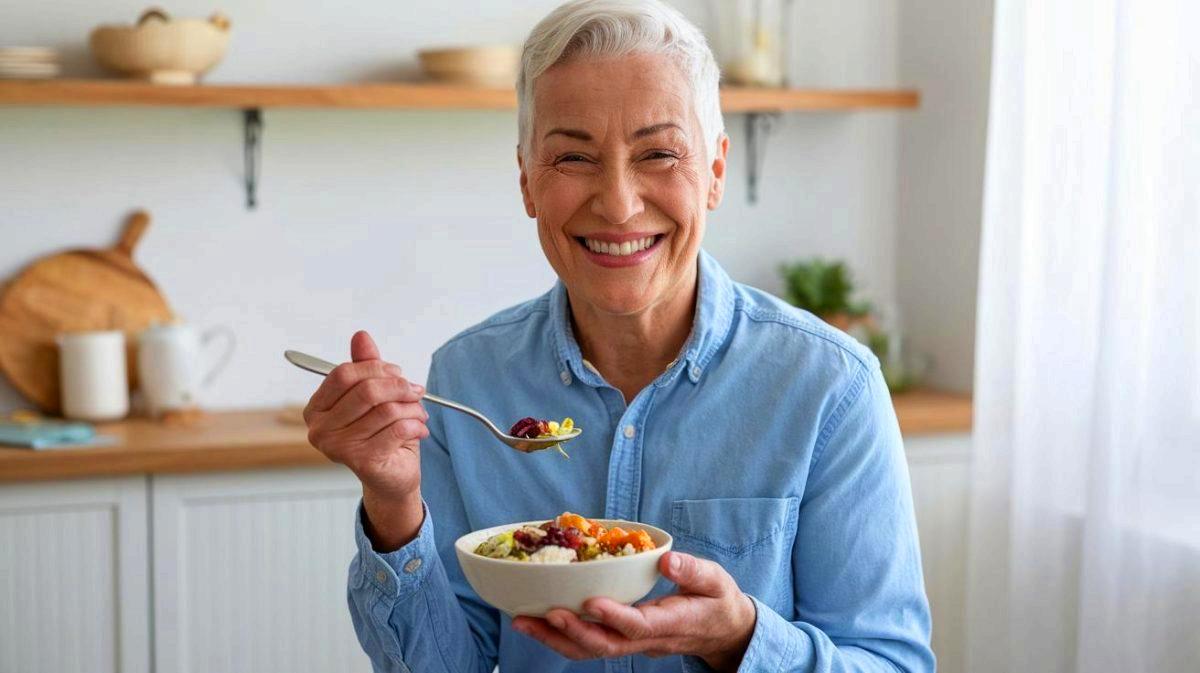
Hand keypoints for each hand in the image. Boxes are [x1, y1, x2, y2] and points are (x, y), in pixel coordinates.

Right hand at [302, 330, 428, 548]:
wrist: (391, 477)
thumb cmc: (380, 434)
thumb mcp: (374, 395)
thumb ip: (365, 366)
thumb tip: (361, 336)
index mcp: (316, 409)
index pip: (344, 374)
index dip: (376, 368)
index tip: (397, 373)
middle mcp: (320, 429)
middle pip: (366, 390)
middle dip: (399, 386)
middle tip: (416, 391)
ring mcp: (338, 447)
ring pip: (386, 410)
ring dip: (412, 408)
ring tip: (419, 414)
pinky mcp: (362, 461)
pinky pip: (398, 429)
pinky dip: (416, 425)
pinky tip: (419, 430)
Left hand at [512, 551, 756, 671]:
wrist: (721, 630)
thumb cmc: (717, 601)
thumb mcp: (716, 581)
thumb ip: (693, 571)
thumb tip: (667, 560)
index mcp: (670, 624)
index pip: (638, 626)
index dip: (613, 616)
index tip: (589, 602)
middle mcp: (646, 640)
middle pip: (605, 645)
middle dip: (572, 632)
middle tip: (544, 614)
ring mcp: (632, 644)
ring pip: (590, 650)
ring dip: (555, 639)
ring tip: (523, 621)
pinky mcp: (621, 640)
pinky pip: (588, 645)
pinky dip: (560, 637)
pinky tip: (536, 622)